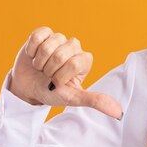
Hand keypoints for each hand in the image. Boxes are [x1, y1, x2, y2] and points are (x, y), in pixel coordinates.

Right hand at [8, 26, 122, 119]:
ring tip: (41, 67)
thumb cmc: (52, 92)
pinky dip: (31, 50)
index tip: (58, 83)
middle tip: (48, 75)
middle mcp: (74, 47)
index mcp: (85, 60)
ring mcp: (59, 39)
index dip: (61, 76)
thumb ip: (95, 101)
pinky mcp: (44, 34)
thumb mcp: (73, 99)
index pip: (74, 64)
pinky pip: (38, 37)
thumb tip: (118, 113)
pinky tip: (33, 56)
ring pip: (48, 46)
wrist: (28, 88)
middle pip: (60, 55)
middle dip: (49, 70)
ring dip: (39, 62)